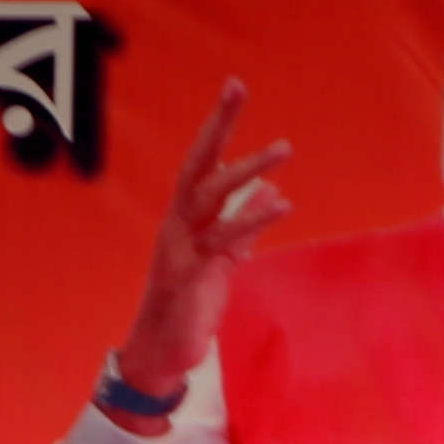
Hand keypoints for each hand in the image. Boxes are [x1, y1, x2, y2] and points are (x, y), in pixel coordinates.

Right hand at [116, 81, 292, 405]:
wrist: (160, 356)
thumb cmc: (188, 308)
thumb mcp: (222, 261)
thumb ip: (242, 227)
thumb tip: (268, 192)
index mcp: (183, 220)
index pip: (201, 162)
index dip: (218, 125)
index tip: (234, 87)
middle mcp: (176, 226)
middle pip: (196, 165)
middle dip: (217, 124)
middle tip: (237, 87)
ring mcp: (178, 249)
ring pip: (209, 196)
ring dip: (246, 169)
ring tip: (283, 147)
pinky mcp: (186, 275)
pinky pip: (220, 241)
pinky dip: (250, 221)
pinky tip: (280, 204)